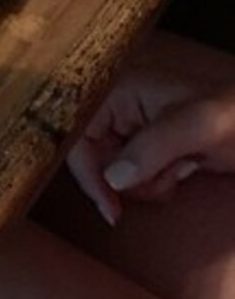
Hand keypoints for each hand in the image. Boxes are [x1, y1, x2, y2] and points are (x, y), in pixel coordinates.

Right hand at [67, 67, 234, 224]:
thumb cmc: (233, 117)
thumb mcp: (194, 127)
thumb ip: (150, 148)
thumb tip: (112, 179)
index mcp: (116, 91)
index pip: (77, 136)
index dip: (88, 172)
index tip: (110, 207)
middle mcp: (116, 109)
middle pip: (94, 159)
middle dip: (133, 177)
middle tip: (169, 173)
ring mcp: (132, 130)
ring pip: (115, 174)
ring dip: (150, 182)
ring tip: (183, 166)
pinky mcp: (147, 149)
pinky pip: (134, 179)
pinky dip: (157, 184)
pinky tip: (184, 169)